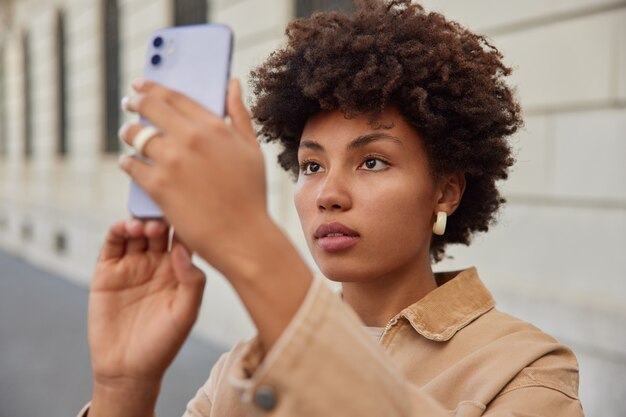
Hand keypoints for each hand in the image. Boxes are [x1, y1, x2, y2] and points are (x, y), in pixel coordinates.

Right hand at [89, 219, 204, 391]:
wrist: (127, 368)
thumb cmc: (163, 343)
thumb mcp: (185, 314)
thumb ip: (192, 282)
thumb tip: (183, 249)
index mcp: (180, 269)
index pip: (184, 237)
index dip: (185, 222)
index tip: (187, 210)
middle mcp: (157, 262)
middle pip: (160, 228)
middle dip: (161, 218)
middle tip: (161, 218)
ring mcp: (132, 264)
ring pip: (137, 232)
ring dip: (139, 222)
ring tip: (143, 226)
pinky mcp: (108, 270)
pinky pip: (113, 244)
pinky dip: (117, 231)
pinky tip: (124, 228)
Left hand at [118, 79, 268, 276]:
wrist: (243, 235)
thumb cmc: (251, 193)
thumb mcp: (252, 149)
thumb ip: (240, 114)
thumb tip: (232, 83)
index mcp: (214, 126)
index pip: (175, 96)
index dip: (154, 86)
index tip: (142, 84)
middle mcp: (191, 138)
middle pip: (150, 108)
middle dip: (135, 101)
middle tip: (129, 102)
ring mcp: (172, 161)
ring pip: (136, 136)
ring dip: (129, 133)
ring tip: (129, 135)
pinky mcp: (158, 186)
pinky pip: (131, 165)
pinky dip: (128, 162)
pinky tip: (129, 163)